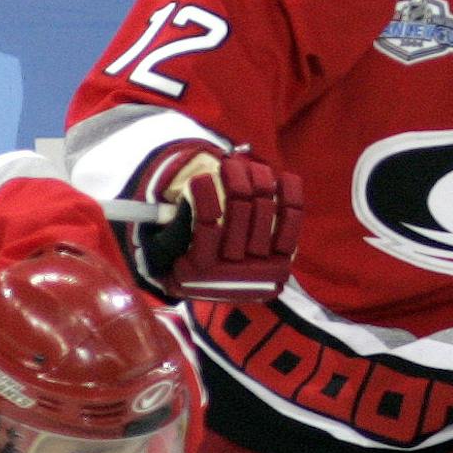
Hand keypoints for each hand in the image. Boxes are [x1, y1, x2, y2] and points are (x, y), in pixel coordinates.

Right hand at [138, 145, 302, 300]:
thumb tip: (191, 199)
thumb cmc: (184, 262)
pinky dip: (289, 194)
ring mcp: (261, 268)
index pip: (206, 223)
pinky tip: (283, 177)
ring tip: (246, 167)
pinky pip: (291, 220)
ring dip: (257, 178)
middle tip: (227, 163)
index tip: (200, 178)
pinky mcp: (282, 260)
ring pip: (265, 208)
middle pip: (240, 209)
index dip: (204, 194)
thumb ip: (168, 230)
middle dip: (234, 177)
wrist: (215, 288)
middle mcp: (231, 275)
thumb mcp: (161, 254)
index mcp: (197, 273)